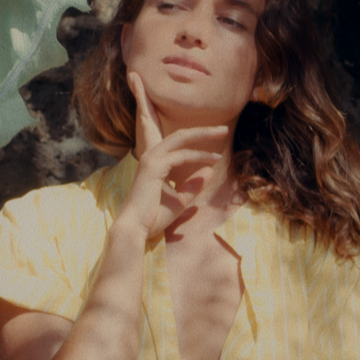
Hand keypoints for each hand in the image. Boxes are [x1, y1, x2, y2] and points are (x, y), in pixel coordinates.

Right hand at [117, 71, 225, 238]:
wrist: (135, 230)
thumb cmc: (153, 217)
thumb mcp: (180, 200)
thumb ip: (193, 185)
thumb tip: (210, 171)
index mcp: (156, 163)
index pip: (178, 144)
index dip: (197, 139)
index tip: (218, 147)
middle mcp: (152, 157)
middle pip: (180, 135)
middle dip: (203, 130)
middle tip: (224, 129)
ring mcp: (151, 160)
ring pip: (181, 138)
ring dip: (203, 134)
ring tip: (224, 132)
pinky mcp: (154, 167)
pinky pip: (181, 155)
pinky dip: (199, 155)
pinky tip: (214, 159)